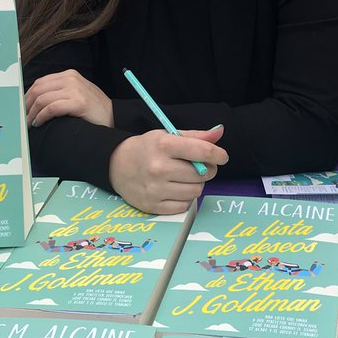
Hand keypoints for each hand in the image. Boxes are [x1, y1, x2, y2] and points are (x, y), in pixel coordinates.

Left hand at [25, 69, 112, 127]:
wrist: (114, 117)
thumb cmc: (93, 110)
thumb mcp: (76, 94)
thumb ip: (60, 92)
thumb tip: (36, 100)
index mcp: (69, 75)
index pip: (40, 82)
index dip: (27, 96)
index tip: (22, 108)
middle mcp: (71, 78)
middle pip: (38, 89)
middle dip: (26, 105)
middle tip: (22, 117)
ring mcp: (75, 89)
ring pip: (42, 99)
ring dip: (32, 113)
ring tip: (29, 123)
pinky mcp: (78, 102)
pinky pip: (51, 108)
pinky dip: (41, 117)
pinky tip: (38, 123)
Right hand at [108, 126, 227, 213]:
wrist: (115, 165)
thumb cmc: (147, 148)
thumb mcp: (167, 135)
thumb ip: (196, 136)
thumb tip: (220, 132)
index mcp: (164, 145)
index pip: (202, 151)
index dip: (218, 154)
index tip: (222, 156)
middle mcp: (159, 168)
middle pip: (202, 174)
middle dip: (207, 170)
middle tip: (199, 167)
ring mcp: (155, 189)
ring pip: (195, 191)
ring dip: (196, 185)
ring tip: (185, 178)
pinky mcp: (152, 206)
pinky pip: (184, 206)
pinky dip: (185, 198)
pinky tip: (176, 189)